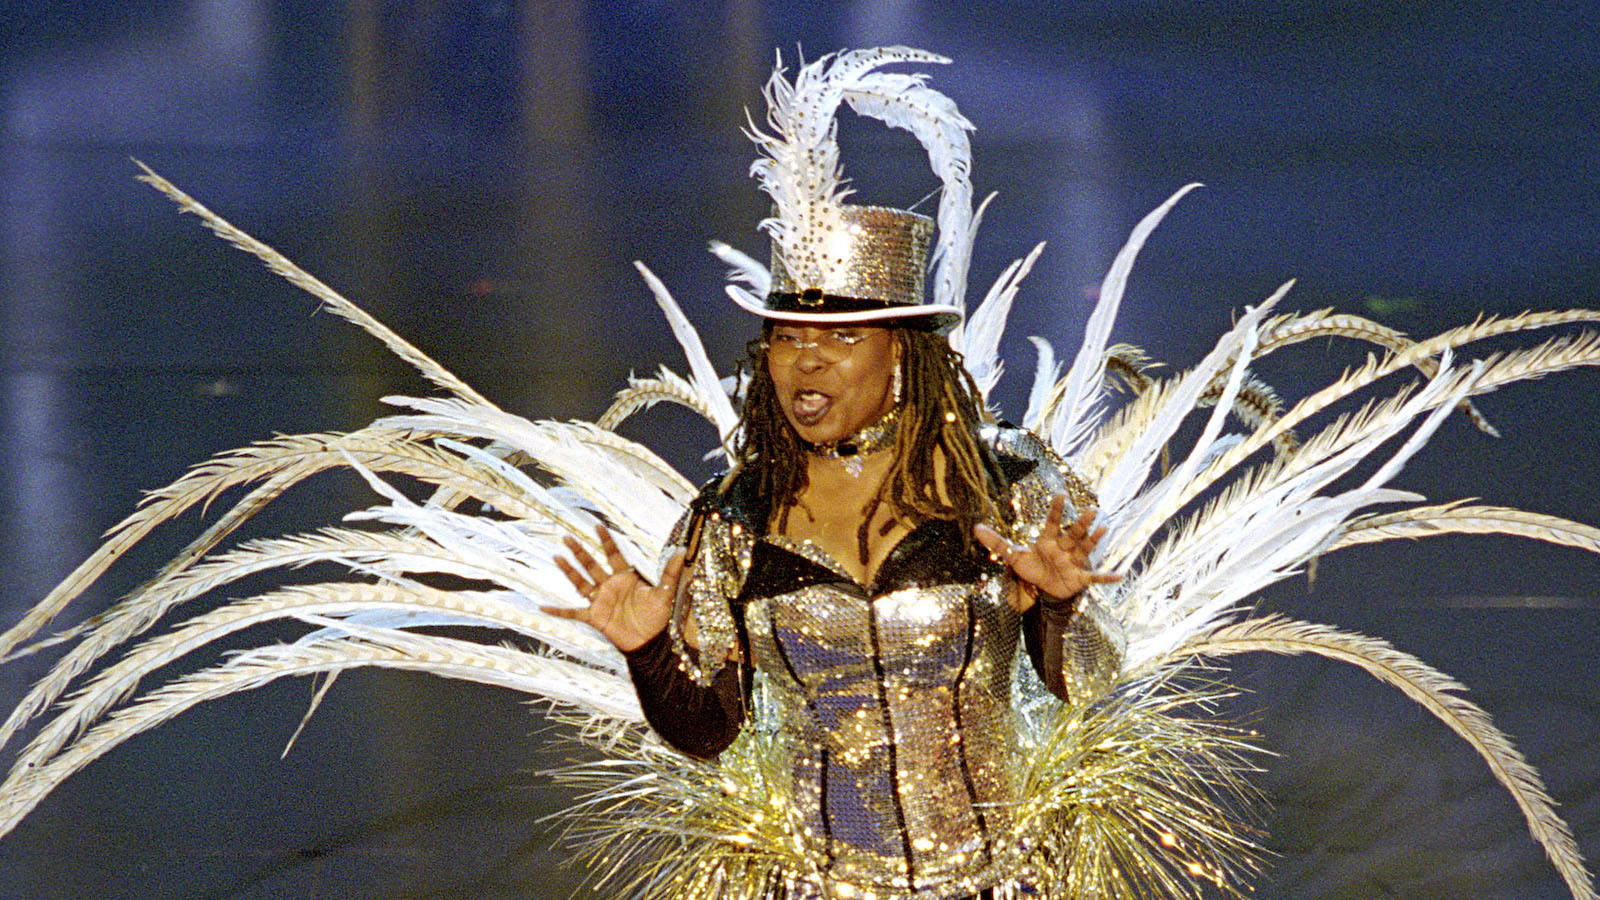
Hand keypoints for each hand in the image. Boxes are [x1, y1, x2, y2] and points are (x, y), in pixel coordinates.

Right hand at [546, 524, 685, 651]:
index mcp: (625, 577)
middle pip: (591, 565)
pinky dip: (558, 611)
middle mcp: (609, 586)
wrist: (650, 642)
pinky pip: (573, 613)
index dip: (606, 540)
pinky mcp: (594, 617)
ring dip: (569, 571)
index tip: (597, 525)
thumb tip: (683, 551)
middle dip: (580, 551)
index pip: (613, 554)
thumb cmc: (657, 617)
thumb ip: (671, 572)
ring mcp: (600, 600)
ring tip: (556, 556)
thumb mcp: (665, 592)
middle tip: (567, 537)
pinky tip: (543, 608)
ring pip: (580, 582)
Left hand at [974, 496, 1119, 612]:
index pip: (1052, 524)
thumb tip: (976, 528)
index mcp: (1048, 542)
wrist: (1045, 589)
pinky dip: (1106, 577)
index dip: (1055, 510)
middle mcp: (1063, 549)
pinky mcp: (1079, 578)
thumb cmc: (1032, 568)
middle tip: (1091, 509)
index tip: (1059, 494)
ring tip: (1104, 529)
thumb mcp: (1014, 557)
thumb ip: (997, 543)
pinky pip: (1094, 578)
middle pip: (1073, 534)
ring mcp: (1073, 563)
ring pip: (1084, 549)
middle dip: (1081, 523)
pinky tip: (1119, 575)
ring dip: (1094, 541)